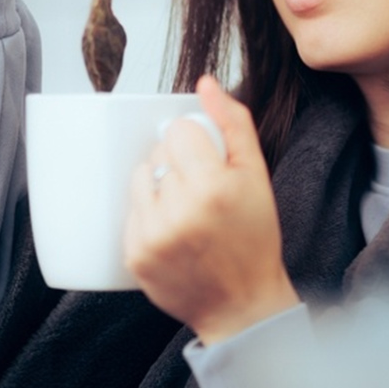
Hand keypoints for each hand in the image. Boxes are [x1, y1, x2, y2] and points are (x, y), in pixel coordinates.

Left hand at [124, 77, 300, 343]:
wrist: (242, 304)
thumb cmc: (254, 238)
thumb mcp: (257, 175)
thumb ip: (233, 123)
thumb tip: (205, 83)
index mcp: (213, 187)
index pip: (179, 131)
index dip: (196, 143)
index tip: (210, 165)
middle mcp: (179, 210)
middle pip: (160, 153)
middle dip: (179, 165)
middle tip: (202, 193)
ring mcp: (153, 234)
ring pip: (141, 178)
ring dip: (159, 186)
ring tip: (186, 211)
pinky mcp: (135, 254)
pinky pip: (131, 210)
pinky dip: (149, 214)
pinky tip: (174, 232)